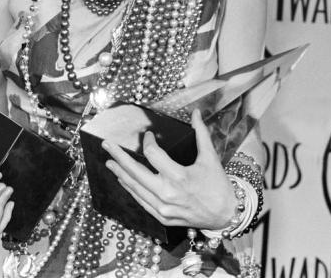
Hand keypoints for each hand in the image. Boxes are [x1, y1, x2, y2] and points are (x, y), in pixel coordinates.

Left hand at [103, 109, 235, 229]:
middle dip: (119, 157)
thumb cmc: (218, 184)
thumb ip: (201, 133)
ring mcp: (163, 208)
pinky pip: (141, 202)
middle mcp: (167, 193)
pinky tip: (124, 181)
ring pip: (135, 188)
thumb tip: (196, 112)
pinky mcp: (162, 217)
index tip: (147, 135)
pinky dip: (131, 190)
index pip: (153, 154)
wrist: (225, 215)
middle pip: (135, 172)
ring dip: (120, 174)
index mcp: (179, 176)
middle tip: (106, 145)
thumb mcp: (210, 157)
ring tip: (109, 162)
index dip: (147, 141)